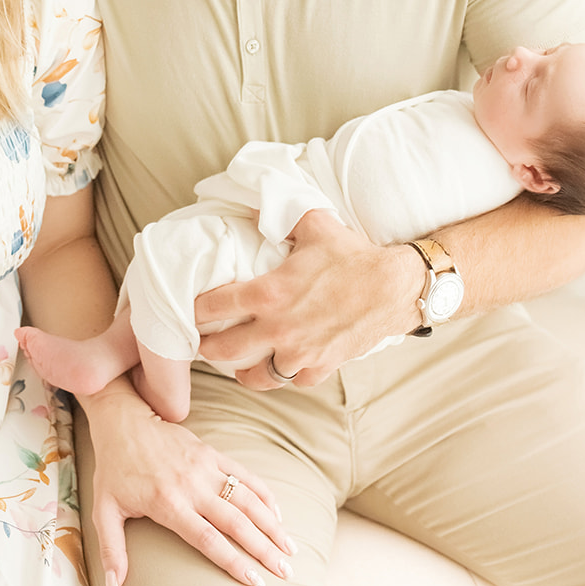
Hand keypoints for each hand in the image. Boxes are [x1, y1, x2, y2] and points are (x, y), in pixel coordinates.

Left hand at [80, 377, 294, 585]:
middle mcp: (192, 486)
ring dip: (271, 524)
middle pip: (236, 523)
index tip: (256, 581)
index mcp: (168, 504)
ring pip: (247, 499)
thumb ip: (111, 551)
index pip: (208, 539)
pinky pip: (244, 474)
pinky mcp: (212, 453)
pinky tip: (277, 513)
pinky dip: (263, 494)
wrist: (123, 421)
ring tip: (290, 548)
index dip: (234, 562)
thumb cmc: (113, 469)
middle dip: (264, 549)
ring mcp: (205, 467)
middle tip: (286, 571)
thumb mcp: (104, 511)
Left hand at [195, 211, 426, 388]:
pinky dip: (285, 377)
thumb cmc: (353, 256)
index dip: (195, 310)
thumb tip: (254, 203)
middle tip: (201, 343)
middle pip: (223, 350)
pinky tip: (281, 366)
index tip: (191, 310)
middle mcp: (277, 328)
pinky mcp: (321, 367)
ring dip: (243, 370)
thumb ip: (281, 214)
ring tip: (237, 364)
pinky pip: (292, 382)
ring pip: (256, 376)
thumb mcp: (314, 225)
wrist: (393, 288)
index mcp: (268, 293)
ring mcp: (299, 353)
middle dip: (207, 347)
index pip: (212, 307)